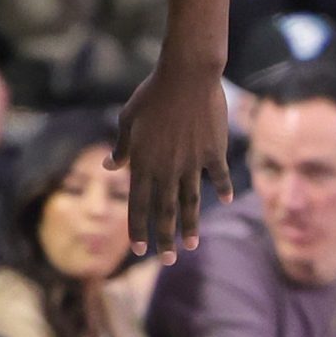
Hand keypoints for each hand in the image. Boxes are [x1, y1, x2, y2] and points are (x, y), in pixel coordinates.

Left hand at [112, 58, 232, 261]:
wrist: (186, 76)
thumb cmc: (152, 94)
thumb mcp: (128, 120)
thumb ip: (122, 148)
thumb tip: (110, 166)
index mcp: (143, 163)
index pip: (138, 204)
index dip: (138, 228)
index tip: (139, 249)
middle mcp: (167, 169)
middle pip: (165, 211)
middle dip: (164, 238)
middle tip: (168, 260)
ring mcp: (192, 163)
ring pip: (190, 202)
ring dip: (190, 225)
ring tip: (192, 245)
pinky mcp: (213, 152)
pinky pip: (218, 176)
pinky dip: (222, 189)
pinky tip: (225, 202)